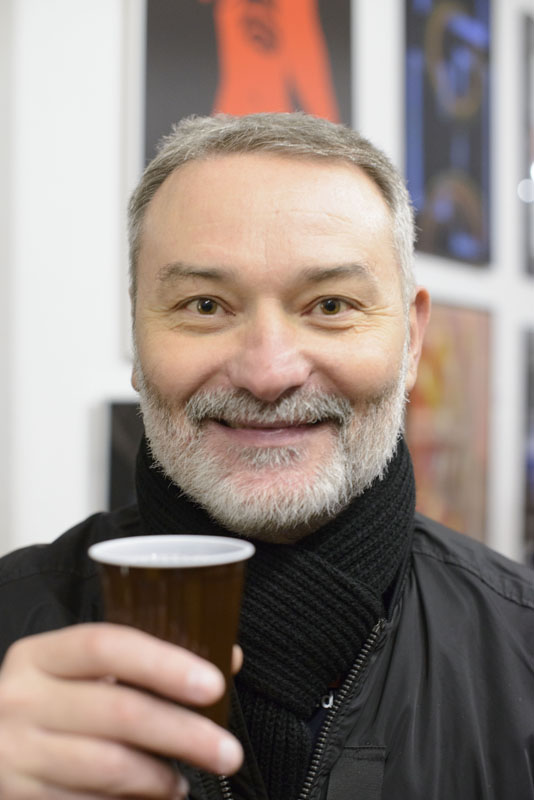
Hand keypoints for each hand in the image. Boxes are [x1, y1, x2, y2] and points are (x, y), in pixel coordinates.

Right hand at [0, 623, 243, 797]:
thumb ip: (147, 660)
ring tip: (185, 780)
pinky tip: (152, 796)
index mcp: (41, 655)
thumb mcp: (82, 670)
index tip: (212, 683)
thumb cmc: (52, 700)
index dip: (164, 663)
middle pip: (117, 711)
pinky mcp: (18, 796)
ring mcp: (16, 753)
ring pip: (107, 766)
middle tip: (226, 750)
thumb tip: (227, 658)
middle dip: (182, 733)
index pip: (106, 646)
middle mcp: (22, 699)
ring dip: (159, 777)